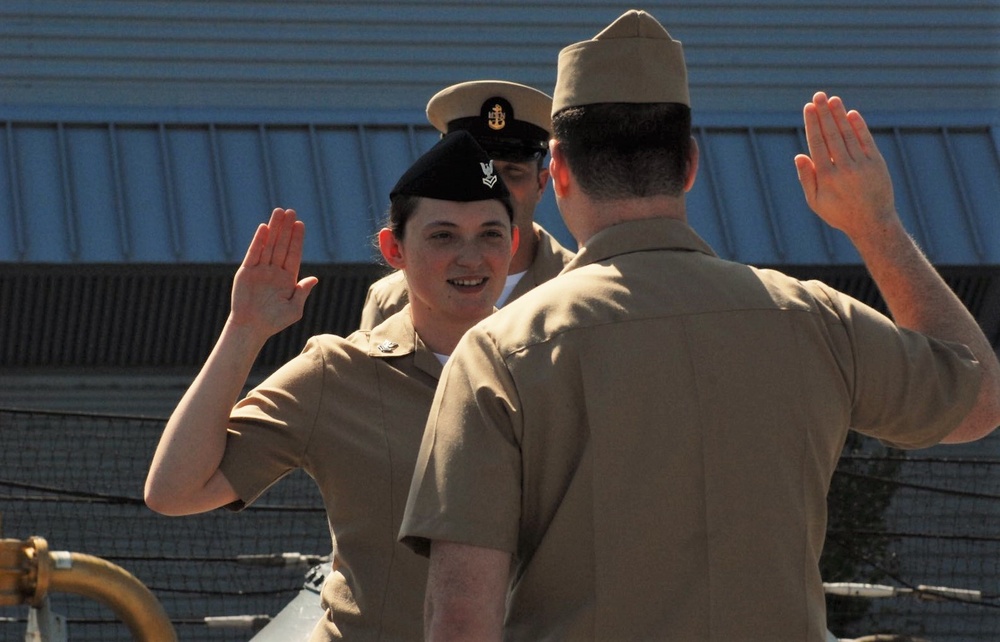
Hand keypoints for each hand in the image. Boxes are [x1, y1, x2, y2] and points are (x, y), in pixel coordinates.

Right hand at [229, 208, 317, 339]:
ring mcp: (261, 270)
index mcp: (288, 278)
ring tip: (278, 212)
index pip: (293, 254)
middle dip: (286, 229)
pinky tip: (264, 228)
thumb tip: (314, 278)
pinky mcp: (247, 271)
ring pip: (269, 245)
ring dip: (274, 229)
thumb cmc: (274, 322)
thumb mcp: (294, 309)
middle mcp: (275, 271)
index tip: (300, 224)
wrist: (252, 328)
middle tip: (291, 211)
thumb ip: (302, 292)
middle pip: (282, 245)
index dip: (297, 239)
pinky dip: (258, 241)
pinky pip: (254, 253)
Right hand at [794, 92, 897, 241]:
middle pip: (832, 135)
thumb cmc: (839, 213)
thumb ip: (807, 178)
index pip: (818, 143)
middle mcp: (844, 168)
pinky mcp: (877, 163)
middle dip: (824, 113)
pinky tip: (851, 114)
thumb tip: (800, 155)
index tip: (808, 108)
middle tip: (818, 96)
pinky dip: (859, 127)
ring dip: (840, 115)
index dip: (813, 124)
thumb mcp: (816, 202)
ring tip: (833, 100)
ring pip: (848, 135)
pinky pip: (866, 141)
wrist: (872, 223)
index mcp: (827, 177)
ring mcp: (862, 165)